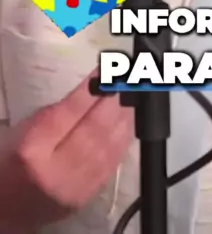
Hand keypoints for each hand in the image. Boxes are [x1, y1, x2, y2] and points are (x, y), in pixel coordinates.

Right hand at [0, 72, 133, 230]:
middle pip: (94, 130)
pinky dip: (124, 139)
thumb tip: (95, 90)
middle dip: (114, 101)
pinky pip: (112, 163)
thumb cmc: (14, 158)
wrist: (10, 207)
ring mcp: (74, 187)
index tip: (107, 71)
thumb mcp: (27, 128)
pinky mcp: (88, 197)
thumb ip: (60, 111)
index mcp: (32, 147)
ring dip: (125, 118)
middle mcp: (55, 170)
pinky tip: (130, 122)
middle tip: (126, 81)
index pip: (69, 113)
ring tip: (133, 97)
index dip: (92, 89)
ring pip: (108, 146)